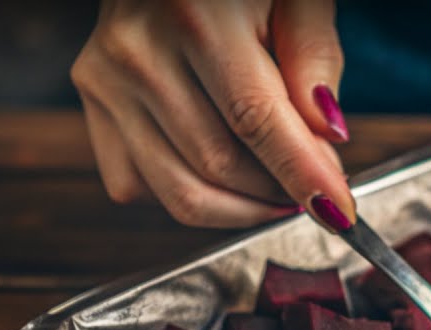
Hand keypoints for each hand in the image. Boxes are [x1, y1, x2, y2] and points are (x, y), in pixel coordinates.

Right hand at [71, 0, 354, 229]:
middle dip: (280, 191)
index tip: (338, 210)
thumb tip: (328, 136)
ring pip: (181, 192)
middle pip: (220, 166)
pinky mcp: (92, 107)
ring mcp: (106, 83)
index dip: (301, 174)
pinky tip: (224, 170)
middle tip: (316, 180)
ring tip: (277, 185)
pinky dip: (192, 197)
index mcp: (194, 16)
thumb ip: (314, 57)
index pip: (254, 119)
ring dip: (243, 207)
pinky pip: (141, 188)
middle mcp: (138, 53)